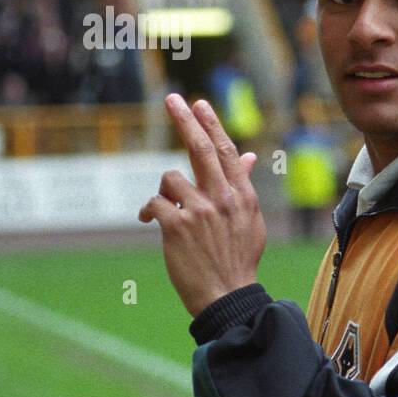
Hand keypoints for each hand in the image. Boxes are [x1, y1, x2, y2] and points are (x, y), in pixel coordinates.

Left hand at [139, 94, 266, 315]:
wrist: (228, 296)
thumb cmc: (238, 260)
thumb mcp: (250, 221)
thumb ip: (244, 186)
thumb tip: (250, 156)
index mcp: (243, 197)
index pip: (227, 152)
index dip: (211, 125)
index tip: (200, 104)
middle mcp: (224, 198)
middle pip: (201, 149)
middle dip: (186, 121)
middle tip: (172, 100)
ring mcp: (201, 211)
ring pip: (170, 179)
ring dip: (164, 192)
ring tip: (166, 211)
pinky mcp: (177, 226)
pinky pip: (153, 203)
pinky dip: (146, 210)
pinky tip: (147, 221)